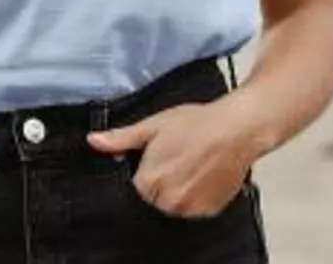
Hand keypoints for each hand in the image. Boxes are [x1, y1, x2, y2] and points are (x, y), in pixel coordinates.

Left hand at [89, 98, 265, 218]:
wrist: (239, 127)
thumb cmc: (198, 123)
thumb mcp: (155, 125)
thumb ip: (121, 138)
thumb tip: (93, 141)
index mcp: (148, 182)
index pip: (138, 185)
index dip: (149, 168)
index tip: (164, 155)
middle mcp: (167, 201)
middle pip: (155, 197)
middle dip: (164, 180)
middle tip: (181, 157)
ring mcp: (189, 208)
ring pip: (175, 204)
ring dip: (181, 190)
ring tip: (195, 165)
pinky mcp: (209, 210)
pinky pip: (196, 208)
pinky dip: (199, 196)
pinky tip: (206, 174)